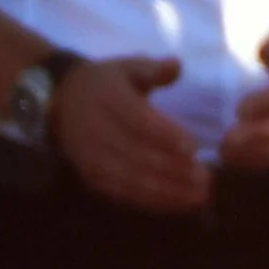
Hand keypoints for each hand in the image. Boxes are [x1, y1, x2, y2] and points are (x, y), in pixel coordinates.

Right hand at [53, 56, 210, 212]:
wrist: (62, 102)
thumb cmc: (107, 83)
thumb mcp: (128, 67)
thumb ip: (153, 68)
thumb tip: (176, 66)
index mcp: (108, 100)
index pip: (138, 121)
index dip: (165, 135)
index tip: (194, 147)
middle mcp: (96, 132)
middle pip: (136, 155)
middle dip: (172, 169)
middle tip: (206, 177)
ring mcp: (92, 159)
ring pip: (130, 179)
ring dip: (166, 191)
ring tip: (200, 195)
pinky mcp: (92, 177)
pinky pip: (122, 193)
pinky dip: (151, 201)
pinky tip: (179, 202)